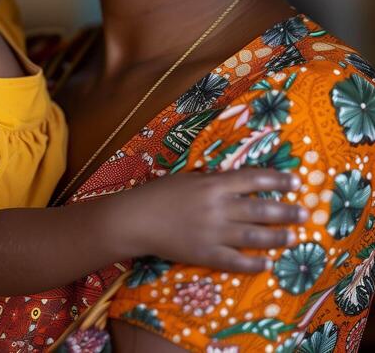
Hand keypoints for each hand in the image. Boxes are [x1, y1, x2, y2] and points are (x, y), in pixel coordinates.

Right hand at [122, 168, 305, 272]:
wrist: (138, 218)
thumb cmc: (160, 193)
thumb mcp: (189, 179)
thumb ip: (213, 180)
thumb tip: (236, 179)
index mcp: (213, 184)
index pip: (253, 179)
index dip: (277, 180)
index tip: (296, 181)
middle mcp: (218, 207)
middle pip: (260, 208)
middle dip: (286, 211)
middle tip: (305, 212)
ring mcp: (213, 232)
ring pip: (253, 235)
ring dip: (277, 237)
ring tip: (294, 237)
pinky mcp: (206, 254)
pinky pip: (235, 261)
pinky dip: (253, 262)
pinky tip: (267, 263)